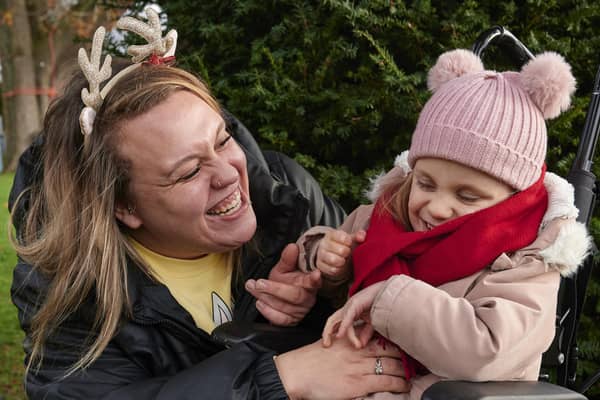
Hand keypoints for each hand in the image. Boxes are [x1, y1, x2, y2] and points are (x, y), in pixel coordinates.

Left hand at [245, 243, 321, 325]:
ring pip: (285, 307)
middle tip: (260, 283)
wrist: (278, 297)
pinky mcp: (291, 321)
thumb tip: (292, 247)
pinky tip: (259, 302)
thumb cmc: (285, 281)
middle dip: (275, 289)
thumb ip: (287, 259)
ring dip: (266, 297)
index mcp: (310, 283)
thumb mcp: (284, 268)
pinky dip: (267, 311)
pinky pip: (280, 319)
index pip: (314, 281)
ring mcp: (300, 311)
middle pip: (295, 295)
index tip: (316, 274)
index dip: (315, 279)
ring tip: (254, 288)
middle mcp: (308, 298)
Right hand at [275, 328, 408, 399]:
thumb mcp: (330, 343)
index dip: (394, 341)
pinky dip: (399, 384)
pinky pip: (386, 382)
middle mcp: (359, 351)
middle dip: (405, 354)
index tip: (404, 344)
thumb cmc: (310, 360)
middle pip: (390, 349)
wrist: (297, 373)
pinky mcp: (359, 383)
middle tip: (415, 359)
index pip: (380, 337)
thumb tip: (358, 344)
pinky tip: (405, 386)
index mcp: (352, 339)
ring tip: (413, 374)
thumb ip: (346, 343)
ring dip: (406, 370)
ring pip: (393, 365)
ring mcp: (360, 367)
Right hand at [316, 229, 365, 280]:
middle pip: (340, 250)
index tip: (349, 243)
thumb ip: (357, 236)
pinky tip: (340, 266)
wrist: (331, 254)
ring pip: (334, 260)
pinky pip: (332, 270)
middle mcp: (324, 244)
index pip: (340, 236)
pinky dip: (338, 269)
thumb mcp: (349, 239)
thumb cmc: (342, 245)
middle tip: (347, 252)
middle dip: (346, 252)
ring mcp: (321, 255)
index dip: (348, 240)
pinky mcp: (320, 266)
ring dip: (342, 261)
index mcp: (331, 235)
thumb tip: (363, 236)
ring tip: (343, 260)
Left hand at [322, 280, 386, 347]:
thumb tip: (360, 345)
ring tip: (328, 342)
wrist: (391, 294)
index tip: (330, 344)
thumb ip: (366, 333)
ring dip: (330, 331)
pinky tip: (340, 335)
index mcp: (350, 312)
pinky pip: (347, 317)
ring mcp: (350, 304)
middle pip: (332, 320)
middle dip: (326, 332)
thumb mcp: (373, 323)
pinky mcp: (355, 303)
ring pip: (336, 318)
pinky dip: (343, 327)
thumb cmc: (382, 306)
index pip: (336, 323)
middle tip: (325, 344)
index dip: (332, 333)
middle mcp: (348, 308)